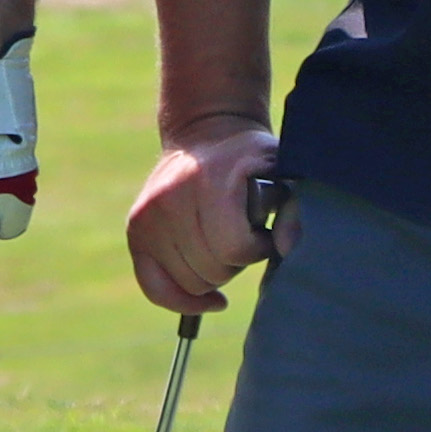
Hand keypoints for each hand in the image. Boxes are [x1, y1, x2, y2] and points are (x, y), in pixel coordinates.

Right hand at [129, 115, 282, 313]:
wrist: (207, 132)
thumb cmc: (252, 161)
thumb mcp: (283, 173)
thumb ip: (294, 211)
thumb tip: (286, 248)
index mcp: (209, 181)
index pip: (232, 247)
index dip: (255, 248)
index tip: (262, 232)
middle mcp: (170, 197)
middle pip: (209, 270)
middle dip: (234, 263)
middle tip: (241, 237)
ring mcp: (148, 215)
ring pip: (187, 282)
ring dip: (212, 275)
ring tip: (221, 245)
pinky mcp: (135, 228)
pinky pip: (154, 287)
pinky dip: (180, 299)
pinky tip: (208, 299)